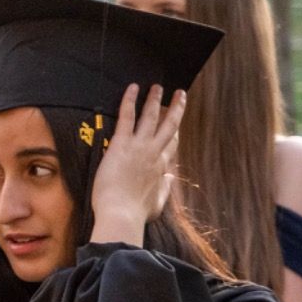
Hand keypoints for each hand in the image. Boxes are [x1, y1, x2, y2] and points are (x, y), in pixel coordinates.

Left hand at [89, 84, 183, 243]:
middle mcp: (155, 153)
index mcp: (162, 168)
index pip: (171, 144)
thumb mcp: (157, 203)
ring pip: (151, 117)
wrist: (122, 214)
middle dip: (175, 108)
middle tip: (179, 94)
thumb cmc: (136, 213)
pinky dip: (130, 101)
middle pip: (169, 126)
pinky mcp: (122, 144)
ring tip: (157, 86)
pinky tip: (133, 88)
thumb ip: (164, 188)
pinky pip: (127, 117)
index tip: (176, 123)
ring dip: (155, 100)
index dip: (174, 132)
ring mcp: (140, 147)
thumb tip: (170, 178)